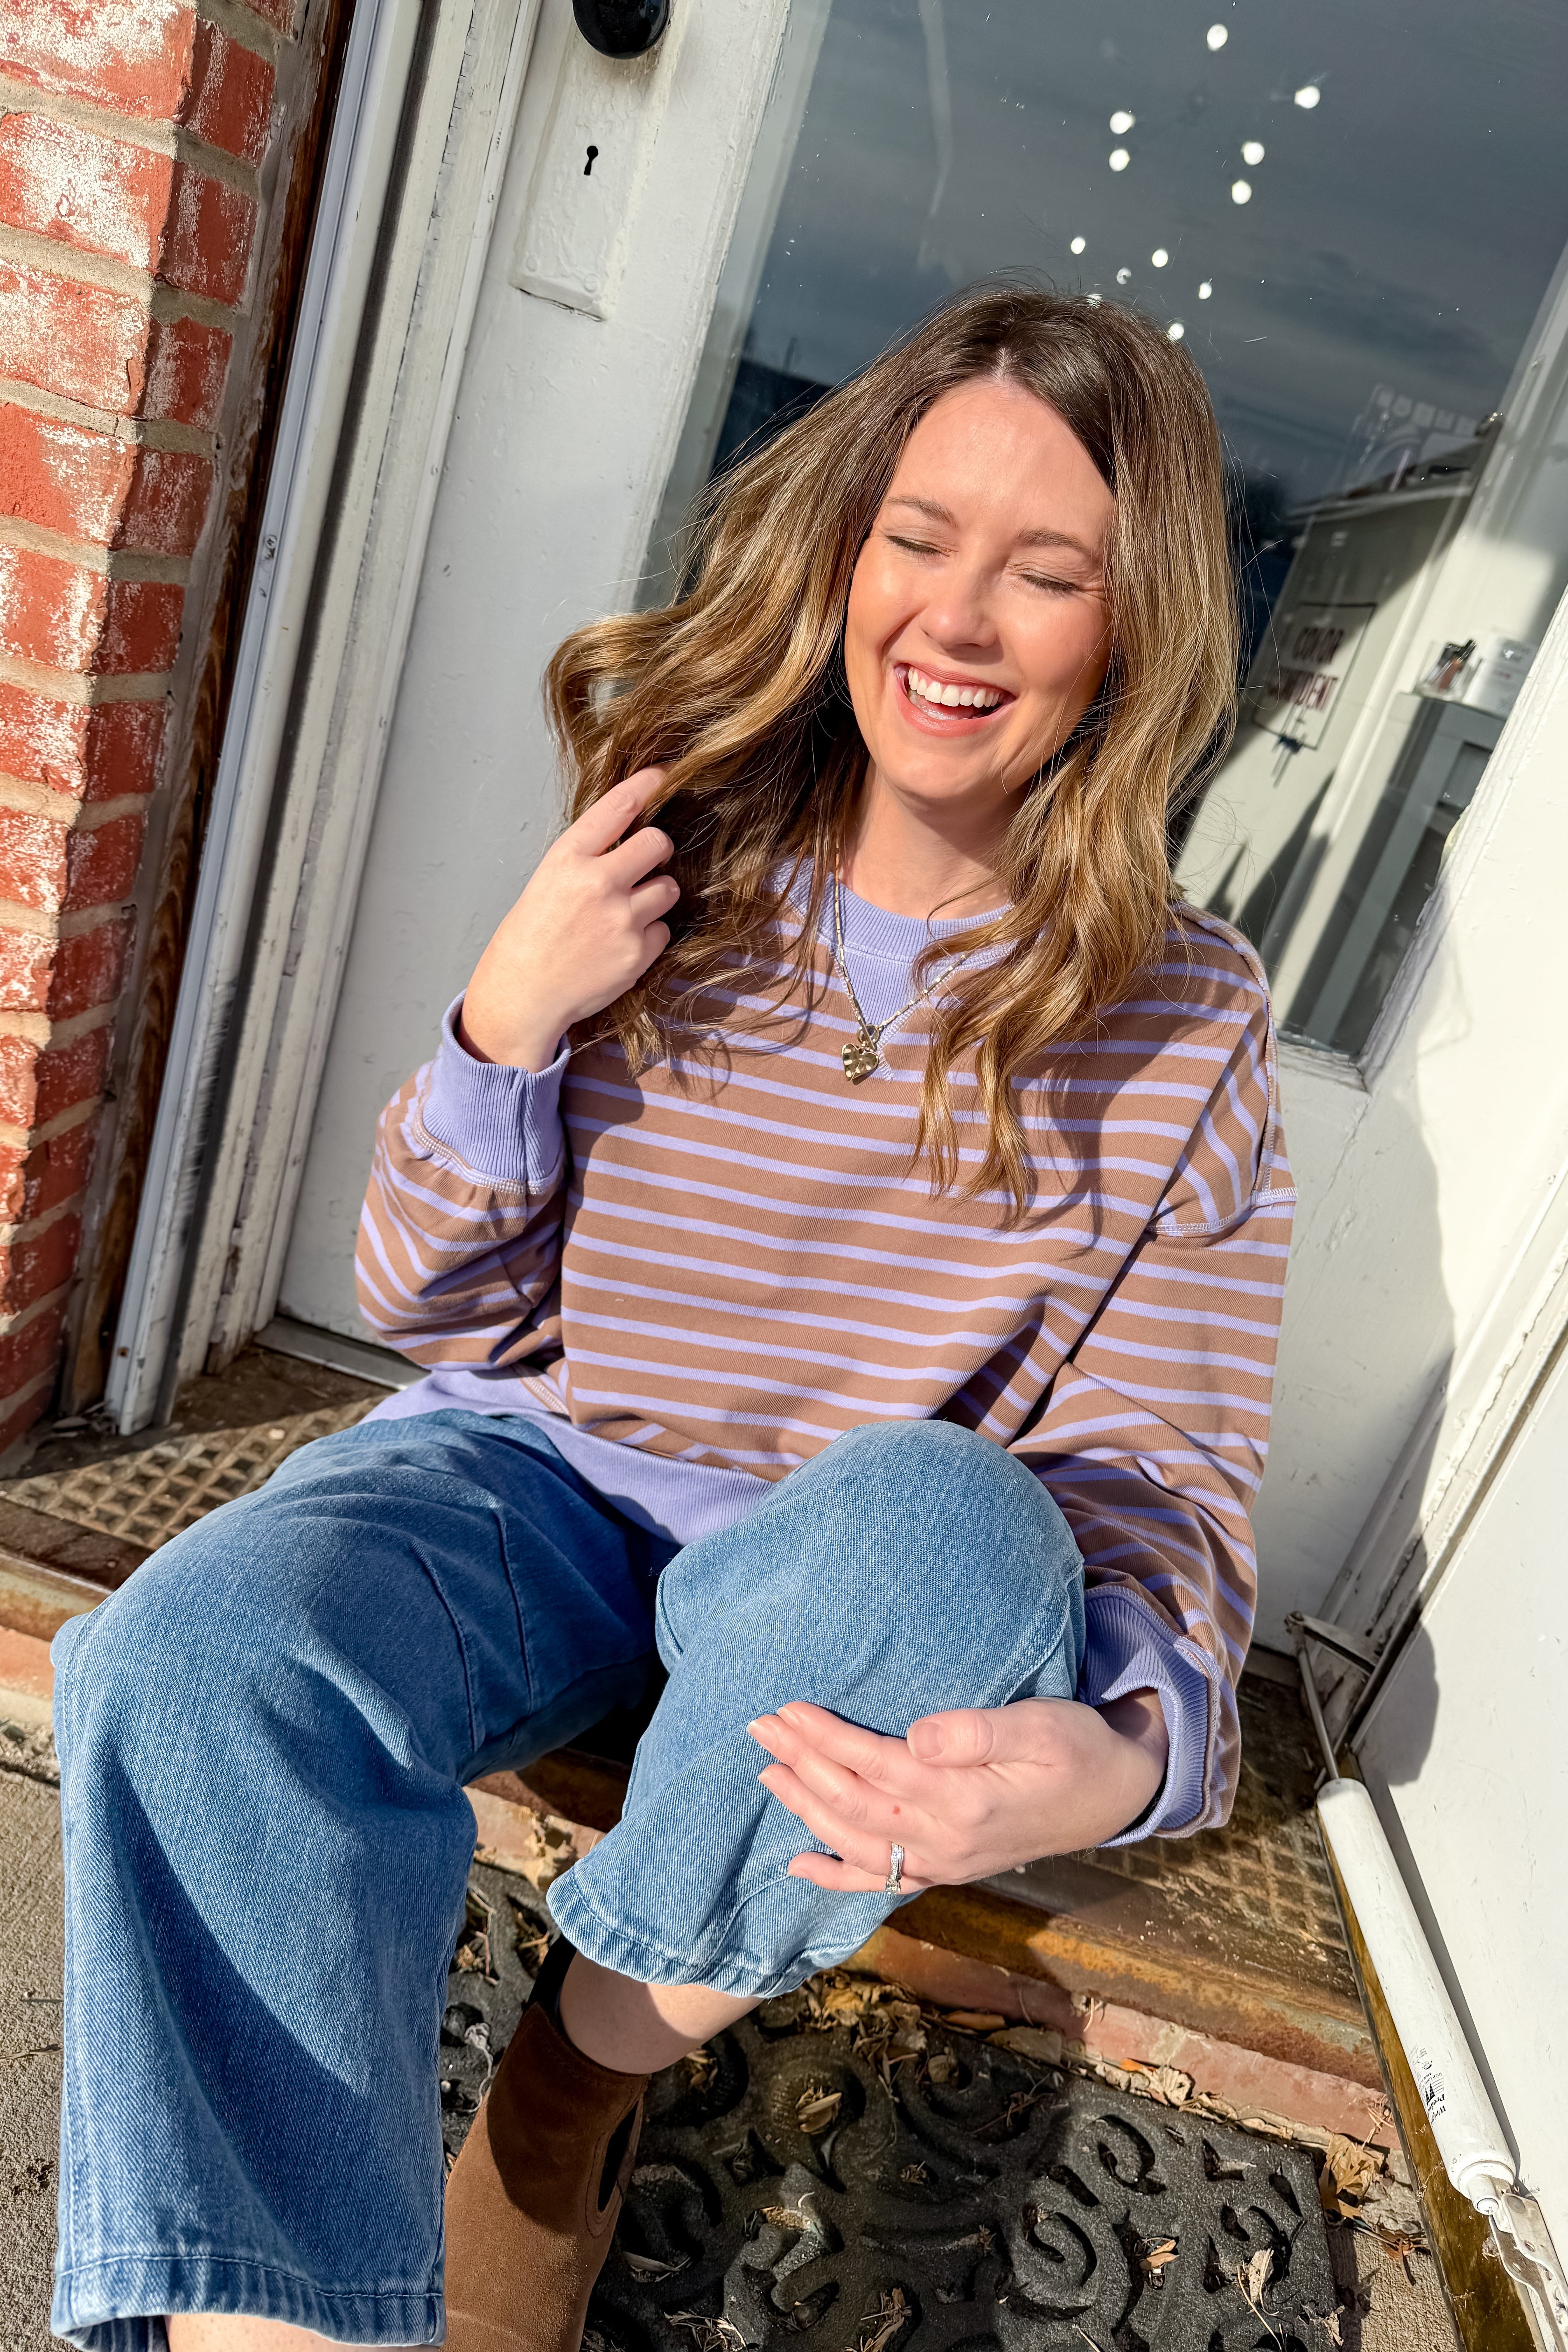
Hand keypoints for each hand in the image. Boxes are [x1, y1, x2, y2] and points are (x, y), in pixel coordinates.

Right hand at [458, 770, 677, 1069]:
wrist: (524, 994)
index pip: (618, 806)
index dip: (647, 783)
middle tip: (647, 861)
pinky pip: (663, 929)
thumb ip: (588, 856)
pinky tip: (620, 944)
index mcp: (569, 858)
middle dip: (658, 849)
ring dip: (656, 894)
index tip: (665, 773)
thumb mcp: (549, 880)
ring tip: (626, 912)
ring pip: (668, 887)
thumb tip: (630, 832)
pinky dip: (649, 935)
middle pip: (657, 842)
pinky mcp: (637, 953)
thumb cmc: (531, 935)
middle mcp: (597, 883)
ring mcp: (621, 919)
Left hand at [749, 1690, 1169, 1890]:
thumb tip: (916, 1734)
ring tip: (766, 1773)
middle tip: (758, 1727)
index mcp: (964, 1800)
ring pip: (856, 1841)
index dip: (826, 1738)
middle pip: (854, 1803)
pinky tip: (798, 1866)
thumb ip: (978, 1732)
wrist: (1114, 1795)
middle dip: (802, 1764)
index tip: (786, 1708)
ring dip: (805, 1808)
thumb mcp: (1043, 1725)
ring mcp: (943, 1861)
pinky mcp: (946, 1867)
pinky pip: (881, 1881)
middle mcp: (945, 1840)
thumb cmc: (1078, 1748)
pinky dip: (835, 1876)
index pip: (875, 1765)